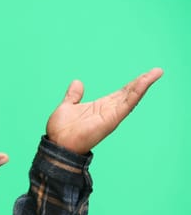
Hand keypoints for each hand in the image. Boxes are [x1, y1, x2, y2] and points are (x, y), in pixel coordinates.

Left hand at [46, 68, 162, 153]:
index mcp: (100, 107)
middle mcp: (108, 111)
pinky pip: (125, 105)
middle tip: (157, 71)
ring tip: (155, 73)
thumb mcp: (68, 106)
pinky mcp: (110, 120)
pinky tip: (143, 83)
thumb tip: (77, 82)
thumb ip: (74, 95)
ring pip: (130, 98)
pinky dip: (135, 94)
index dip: (132, 83)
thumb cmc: (61, 130)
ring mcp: (111, 116)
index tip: (144, 74)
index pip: (120, 93)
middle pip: (129, 93)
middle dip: (143, 82)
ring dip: (143, 85)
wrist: (57, 143)